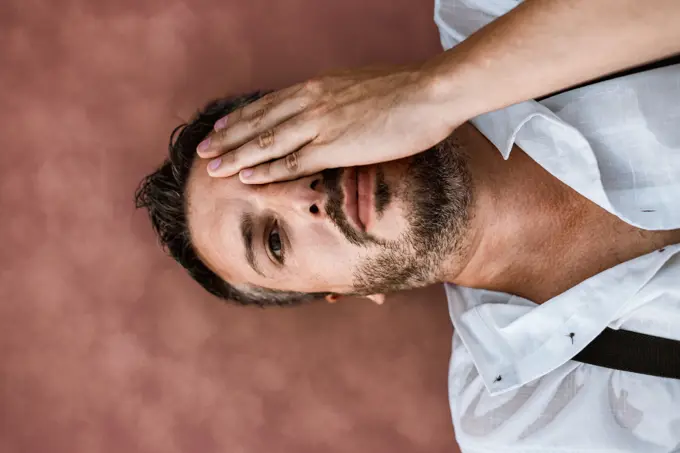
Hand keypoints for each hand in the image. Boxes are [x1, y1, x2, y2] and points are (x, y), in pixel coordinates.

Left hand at [196, 65, 461, 182]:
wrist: (430, 93)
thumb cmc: (406, 91)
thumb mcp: (364, 87)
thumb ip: (341, 99)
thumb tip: (335, 108)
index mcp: (318, 86)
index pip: (269, 103)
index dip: (242, 116)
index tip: (222, 125)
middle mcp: (311, 101)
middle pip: (259, 121)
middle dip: (227, 136)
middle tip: (203, 148)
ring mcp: (319, 124)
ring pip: (266, 142)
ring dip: (235, 155)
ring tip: (211, 167)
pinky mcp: (333, 147)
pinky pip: (290, 162)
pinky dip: (264, 170)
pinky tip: (245, 177)